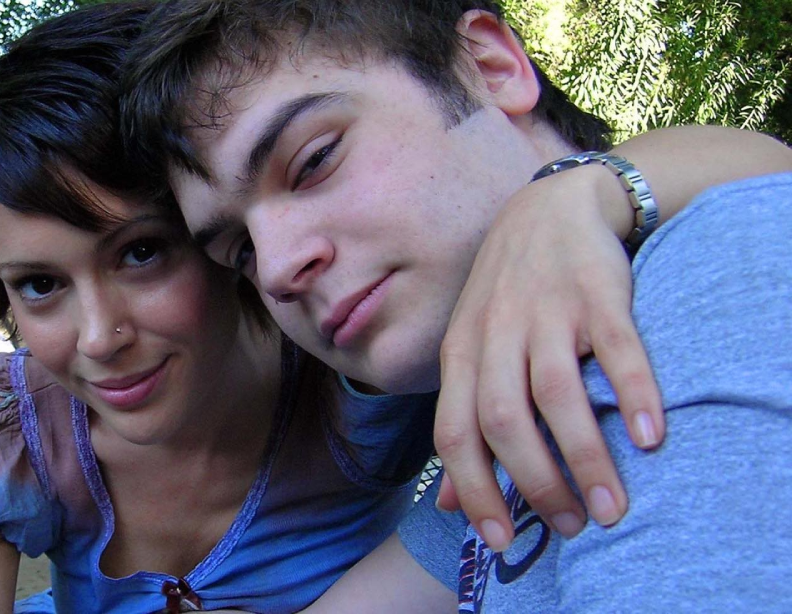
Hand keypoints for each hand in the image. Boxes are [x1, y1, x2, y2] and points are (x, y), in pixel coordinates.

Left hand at [434, 166, 664, 550]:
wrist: (549, 208)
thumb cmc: (506, 292)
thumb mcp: (469, 349)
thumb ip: (462, 418)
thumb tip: (447, 502)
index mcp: (461, 353)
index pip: (454, 433)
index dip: (472, 490)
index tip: (499, 542)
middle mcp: (497, 334)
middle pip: (504, 421)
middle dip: (534, 485)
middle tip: (569, 526)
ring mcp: (547, 312)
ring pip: (556, 395)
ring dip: (586, 457)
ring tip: (610, 507)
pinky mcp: (597, 295)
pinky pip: (617, 350)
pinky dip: (633, 394)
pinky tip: (650, 437)